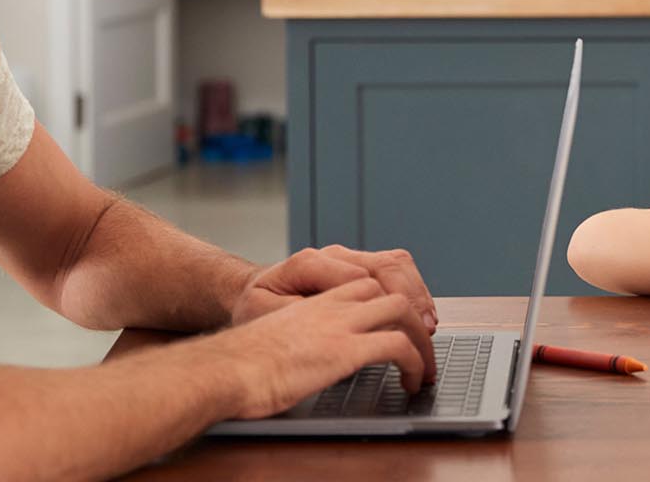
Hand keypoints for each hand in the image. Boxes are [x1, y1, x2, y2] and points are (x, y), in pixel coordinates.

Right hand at [217, 278, 437, 419]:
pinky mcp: (343, 349)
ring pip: (401, 307)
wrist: (222, 368)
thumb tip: (330, 336)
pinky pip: (396, 345)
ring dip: (422, 336)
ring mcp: (338, 320)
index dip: (399, 289)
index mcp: (312, 283)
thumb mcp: (277, 322)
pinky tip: (411, 379)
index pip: (369, 269)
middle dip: (418, 305)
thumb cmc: (242, 354)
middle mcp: (328, 294)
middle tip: (427, 337)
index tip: (412, 314)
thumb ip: (307, 317)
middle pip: (391, 279)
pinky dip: (414, 361)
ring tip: (425, 363)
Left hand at [233, 245, 437, 331]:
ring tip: (428, 327)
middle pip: (386, 266)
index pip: (361, 278)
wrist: (248, 295)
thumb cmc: (256, 308)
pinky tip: (420, 314)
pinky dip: (413, 291)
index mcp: (308, 264)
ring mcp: (347, 259)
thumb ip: (296, 313)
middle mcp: (333, 256)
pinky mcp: (358, 269)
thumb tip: (331, 320)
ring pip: (396, 264)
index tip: (400, 335)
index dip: (388, 304)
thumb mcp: (263, 314)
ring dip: (417, 295)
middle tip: (424, 335)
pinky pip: (395, 270)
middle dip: (412, 301)